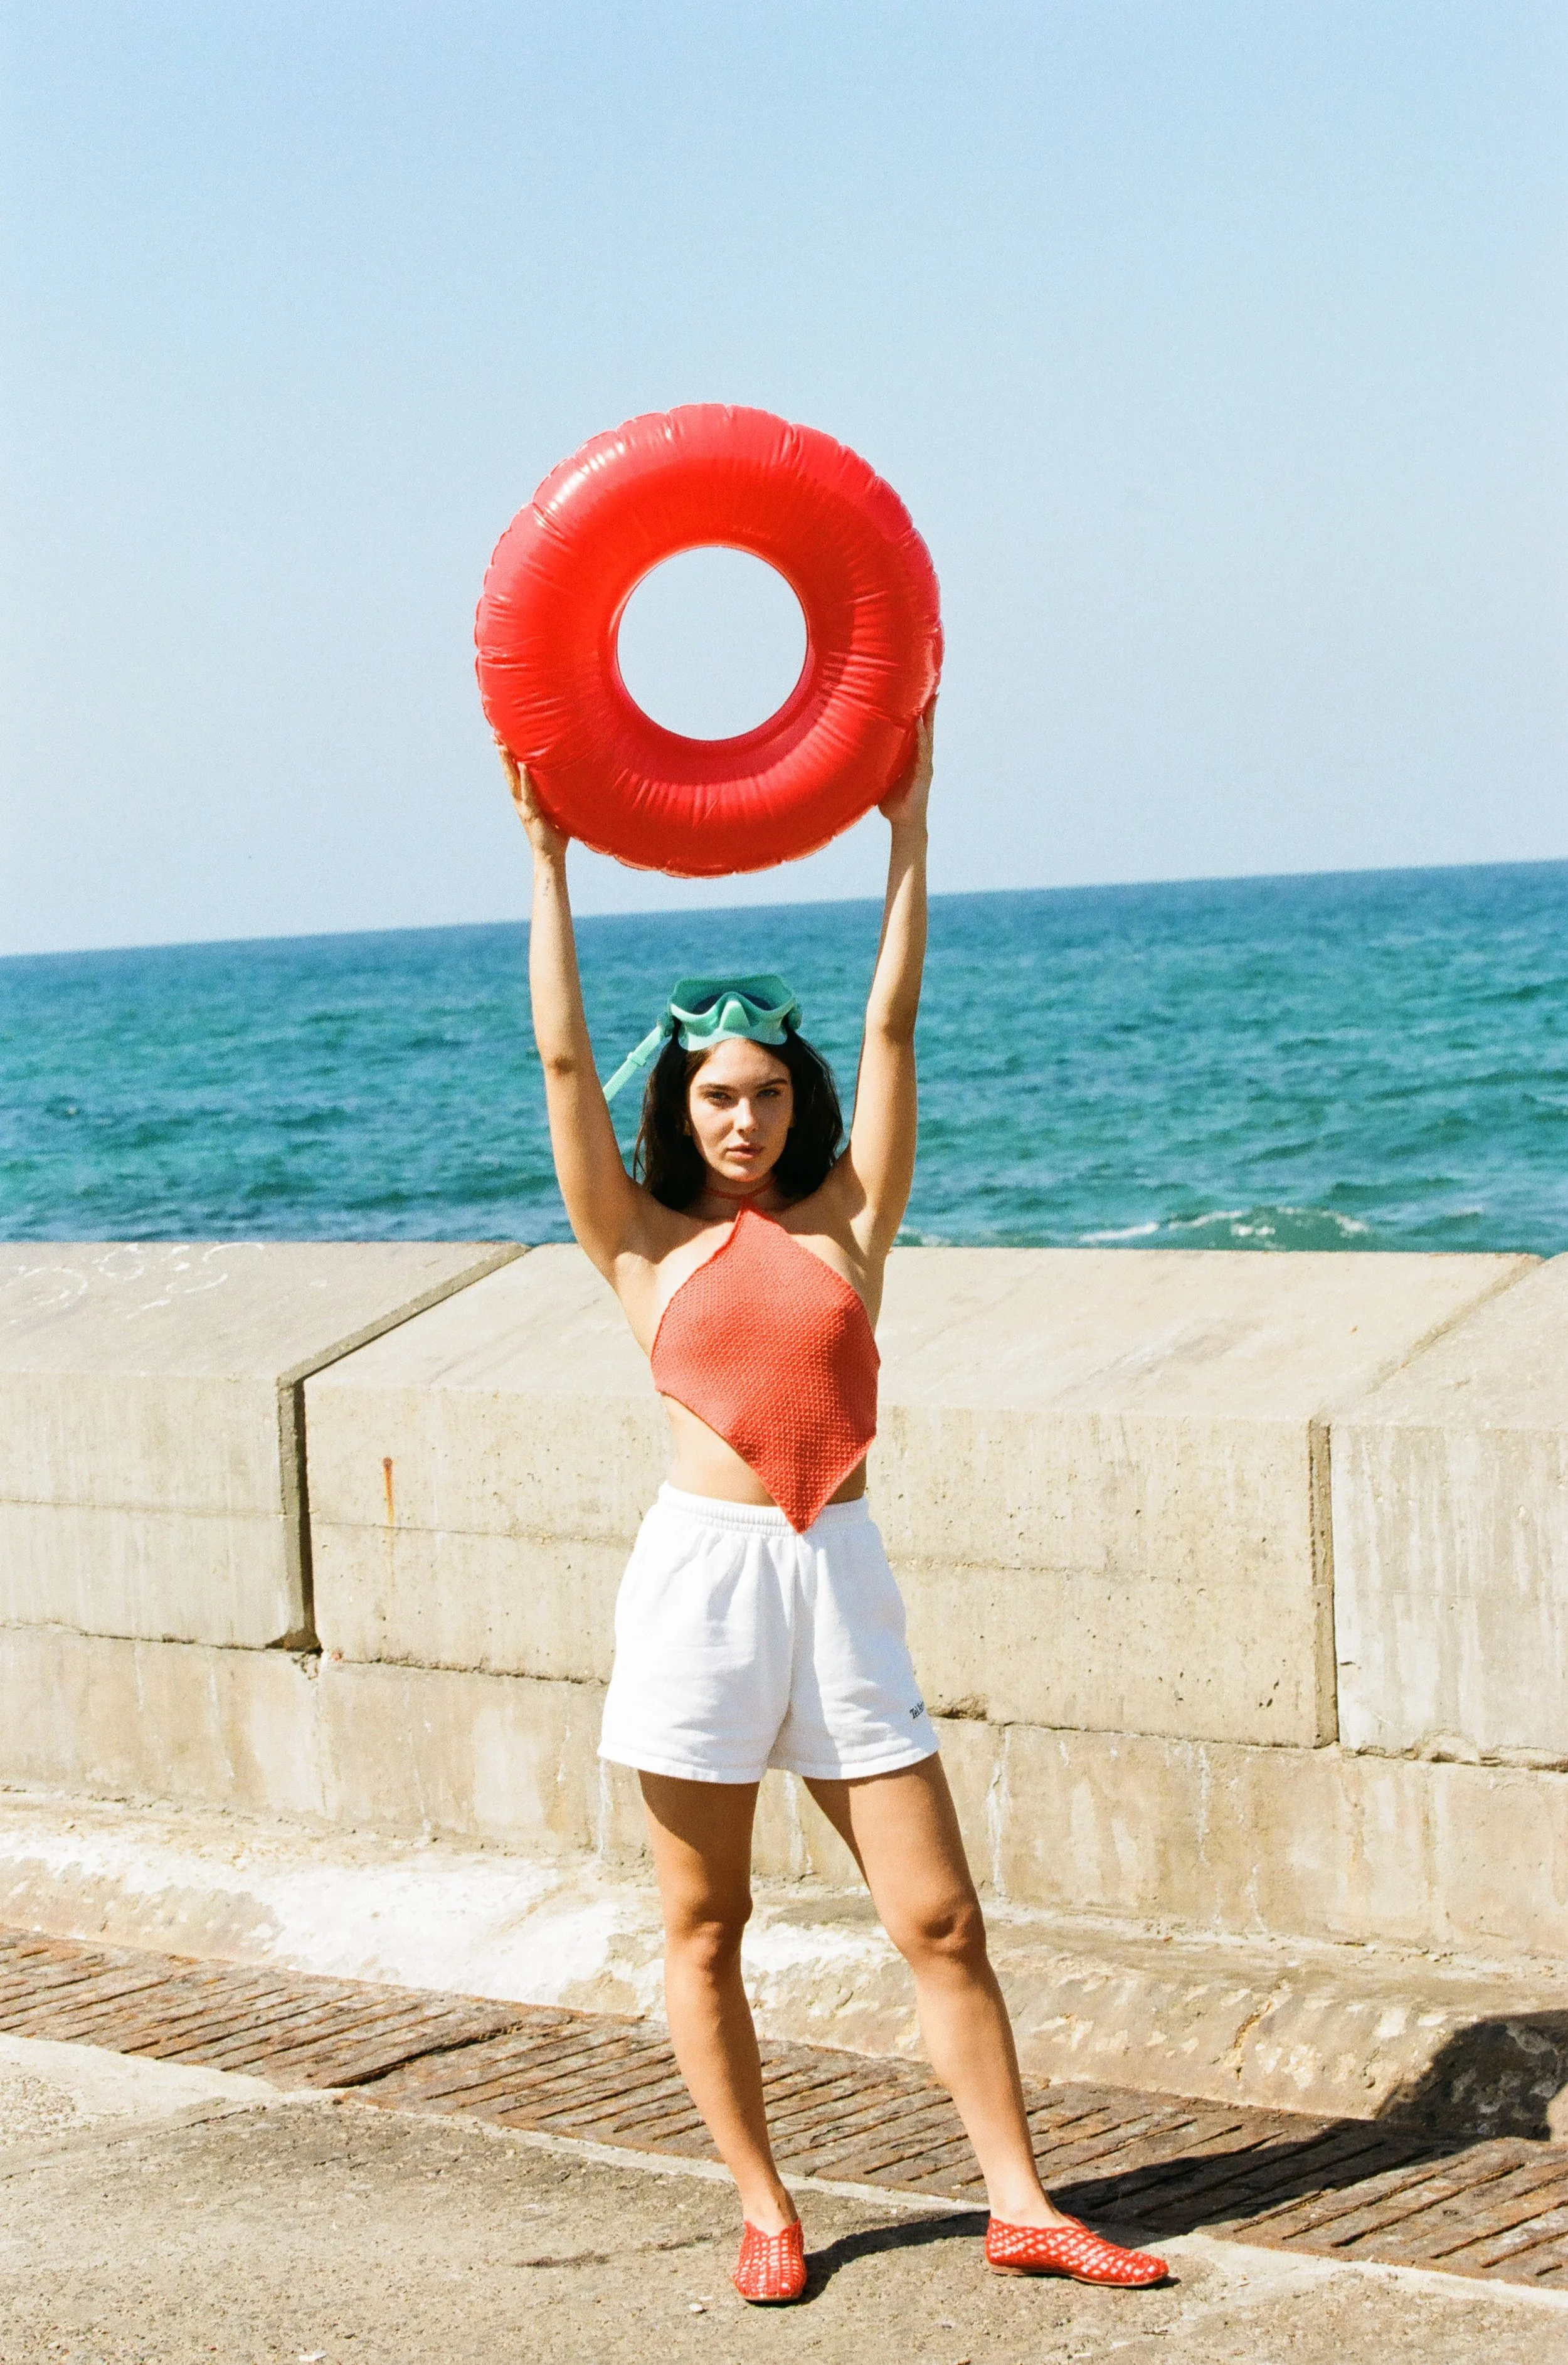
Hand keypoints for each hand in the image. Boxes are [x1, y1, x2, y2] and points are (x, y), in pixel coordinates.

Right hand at [495, 732, 568, 861]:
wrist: (550, 856)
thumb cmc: (555, 834)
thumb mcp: (556, 810)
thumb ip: (558, 796)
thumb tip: (571, 781)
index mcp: (525, 798)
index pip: (513, 773)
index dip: (507, 757)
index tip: (501, 740)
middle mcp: (520, 801)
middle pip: (508, 773)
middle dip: (502, 754)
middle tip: (495, 735)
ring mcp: (524, 807)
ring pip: (513, 781)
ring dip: (508, 763)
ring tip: (503, 746)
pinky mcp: (532, 814)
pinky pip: (529, 794)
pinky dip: (526, 780)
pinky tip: (523, 766)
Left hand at [879, 700, 934, 828]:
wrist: (904, 824)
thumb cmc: (892, 804)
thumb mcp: (880, 779)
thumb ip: (874, 766)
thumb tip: (853, 755)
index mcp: (912, 758)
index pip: (917, 732)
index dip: (920, 714)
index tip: (921, 694)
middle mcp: (921, 759)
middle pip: (927, 728)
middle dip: (930, 709)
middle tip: (934, 688)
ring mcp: (924, 765)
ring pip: (928, 736)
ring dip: (930, 717)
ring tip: (932, 699)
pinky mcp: (923, 774)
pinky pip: (923, 752)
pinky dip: (922, 736)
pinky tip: (921, 723)